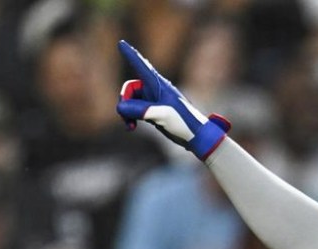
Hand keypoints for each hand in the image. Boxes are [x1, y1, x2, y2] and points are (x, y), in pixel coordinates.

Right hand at [115, 40, 230, 159]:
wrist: (196, 136)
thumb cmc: (184, 122)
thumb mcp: (162, 115)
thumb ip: (141, 110)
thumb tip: (121, 107)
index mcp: (159, 84)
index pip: (141, 66)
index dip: (130, 55)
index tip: (121, 43)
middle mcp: (155, 89)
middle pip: (130, 88)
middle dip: (124, 101)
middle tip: (126, 116)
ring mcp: (153, 100)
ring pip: (130, 100)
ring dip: (126, 112)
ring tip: (130, 126)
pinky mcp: (153, 111)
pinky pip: (134, 109)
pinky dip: (130, 117)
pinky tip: (131, 128)